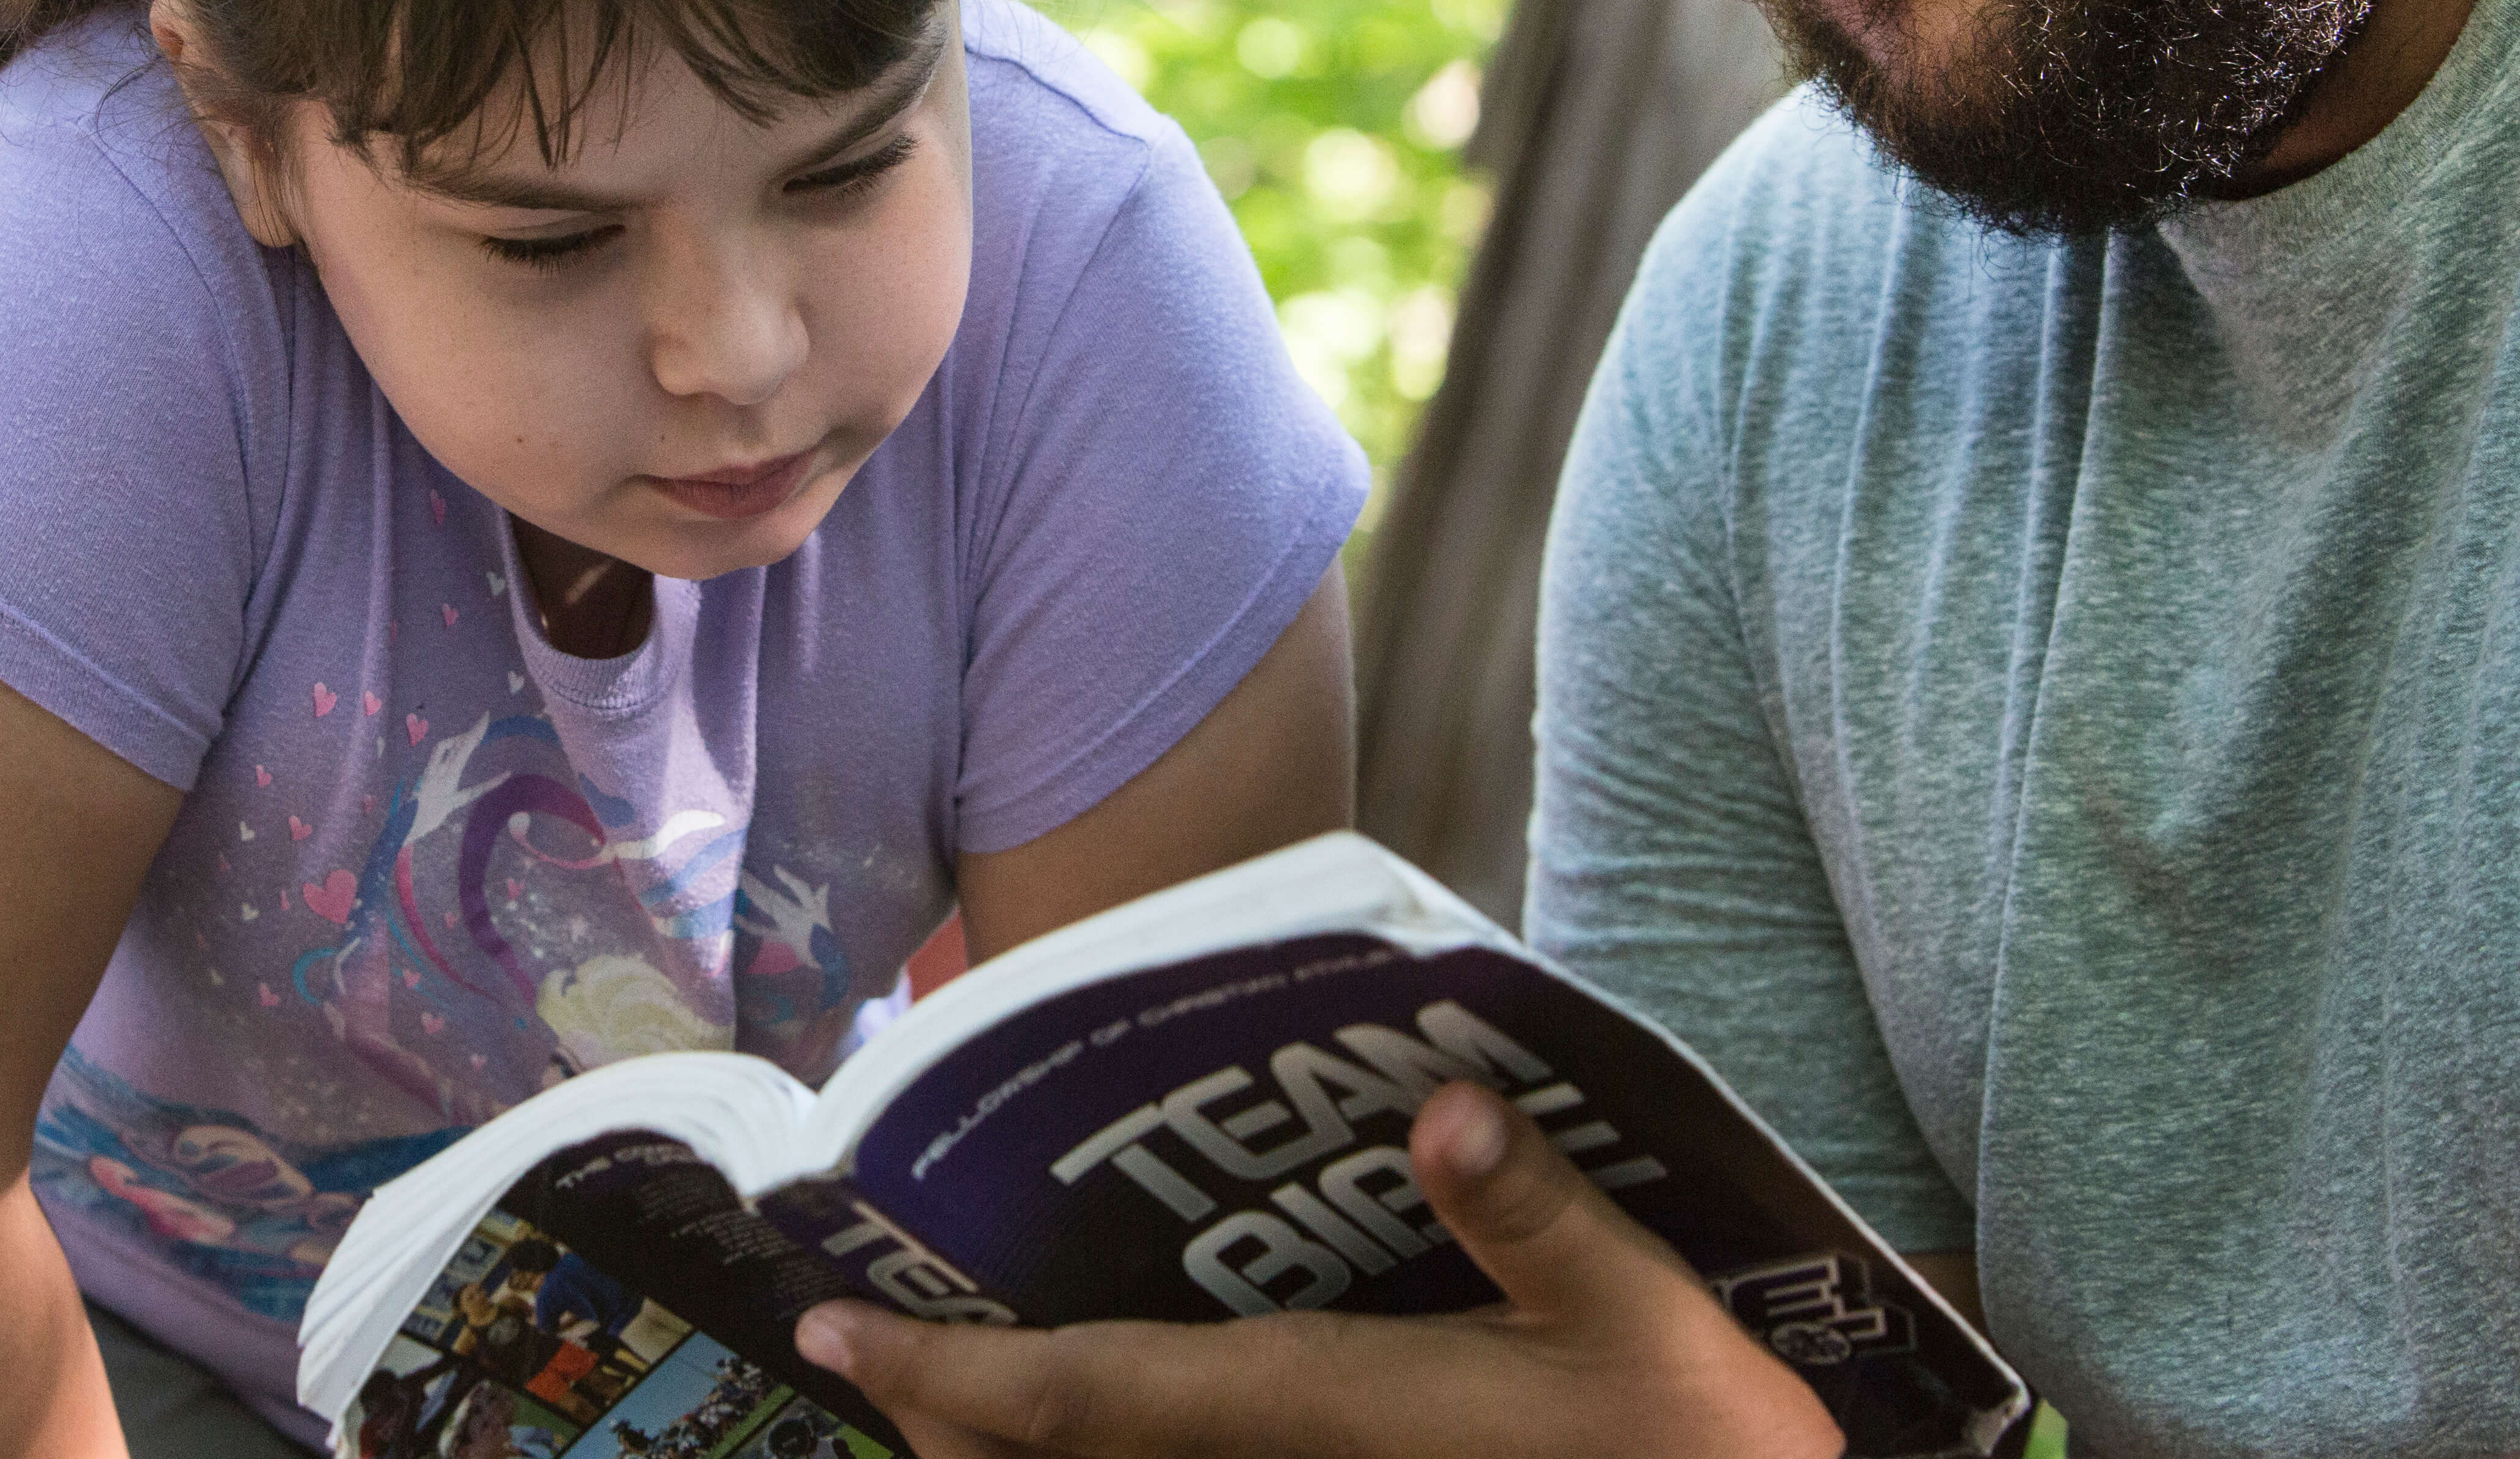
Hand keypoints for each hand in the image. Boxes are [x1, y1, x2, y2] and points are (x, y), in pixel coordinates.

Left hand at [790, 1081, 1838, 1458]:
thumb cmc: (1699, 1443)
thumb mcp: (1636, 1310)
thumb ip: (1534, 1210)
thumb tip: (1441, 1106)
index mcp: (1318, 1412)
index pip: (1084, 1401)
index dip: (946, 1372)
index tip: (832, 1331)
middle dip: (943, 1427)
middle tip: (857, 1354)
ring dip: (1009, 1457)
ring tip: (938, 1400)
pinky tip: (1106, 1432)